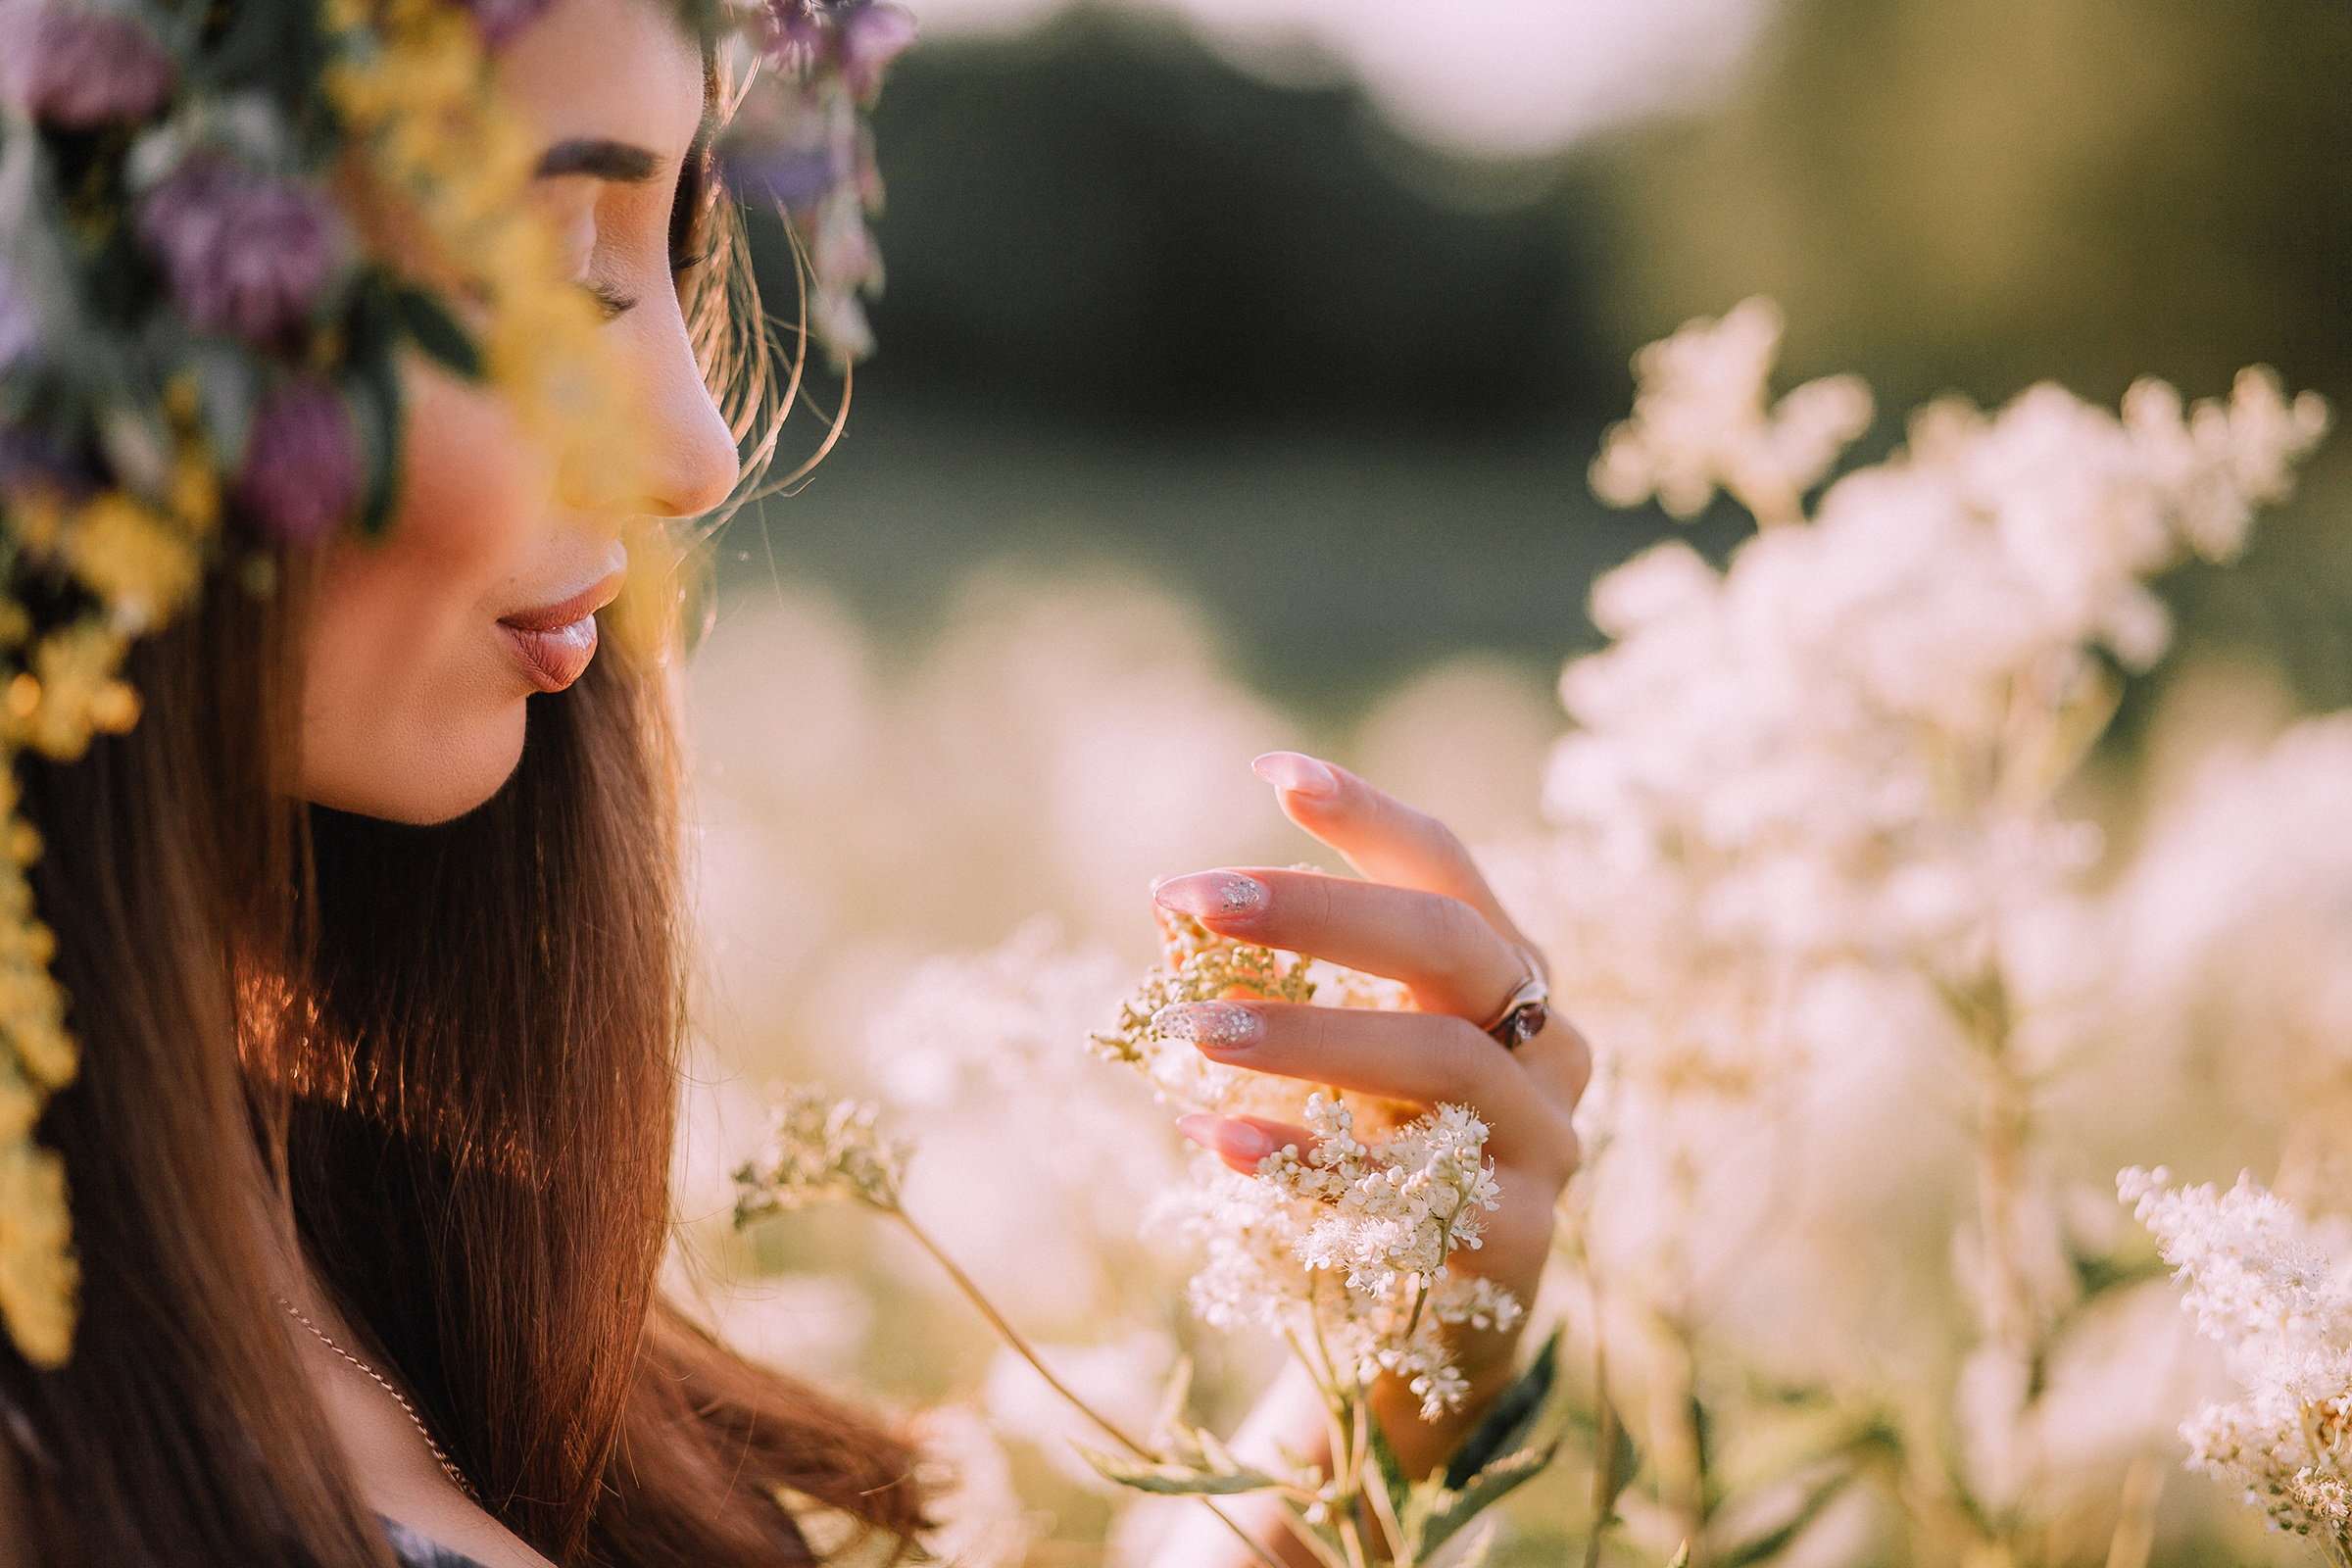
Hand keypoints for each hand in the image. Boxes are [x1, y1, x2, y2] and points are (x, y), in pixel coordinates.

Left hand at [1150, 751, 1588, 1477]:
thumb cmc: (1360, 1171)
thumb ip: (1271, 992)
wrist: (1416, 1341)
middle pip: (1449, 945)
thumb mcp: (1320, 1069)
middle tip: (1189, 897)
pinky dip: (1305, 1159)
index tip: (1270, 771)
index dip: (1367, 816)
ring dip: (1303, 1035)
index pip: (1447, 872)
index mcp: (1504, 982)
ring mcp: (1546, 1146)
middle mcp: (1548, 1048)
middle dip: (1314, 910)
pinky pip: (1412, 1191)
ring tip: (1190, 1028)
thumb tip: (1168, 909)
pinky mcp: (1519, 1246)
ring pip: (1439, 1060)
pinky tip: (1212, 1139)